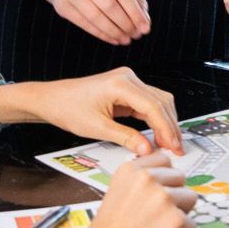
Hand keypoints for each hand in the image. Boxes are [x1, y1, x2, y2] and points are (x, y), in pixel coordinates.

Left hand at [0, 69, 182, 154]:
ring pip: (158, 101)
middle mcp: (128, 78)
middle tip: (176, 149)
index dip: (167, 129)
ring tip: (169, 144)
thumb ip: (126, 138)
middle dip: (170, 126)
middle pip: (162, 101)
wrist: (52, 100)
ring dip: (165, 122)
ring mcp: (129, 82)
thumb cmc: (68, 109)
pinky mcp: (127, 89)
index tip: (173, 147)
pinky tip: (158, 135)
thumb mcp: (97, 128)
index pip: (154, 107)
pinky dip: (155, 119)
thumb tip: (148, 149)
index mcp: (121, 84)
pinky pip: (148, 103)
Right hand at [38, 152, 195, 227]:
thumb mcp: (117, 193)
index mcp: (131, 170)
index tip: (155, 193)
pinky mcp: (176, 220)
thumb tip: (164, 178)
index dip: (163, 179)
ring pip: (190, 199)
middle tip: (155, 216)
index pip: (164, 160)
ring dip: (178, 214)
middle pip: (180, 178)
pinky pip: (192, 224)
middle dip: (173, 195)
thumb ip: (140, 183)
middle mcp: (148, 179)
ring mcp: (163, 198)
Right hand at [47, 0, 149, 45]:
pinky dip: (101, 34)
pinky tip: (113, 39)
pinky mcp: (63, 6)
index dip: (135, 13)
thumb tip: (145, 19)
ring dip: (114, 32)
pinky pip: (85, 24)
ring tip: (126, 40)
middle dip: (126, 24)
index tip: (146, 28)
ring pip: (96, 17)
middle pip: (110, 6)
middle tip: (136, 35)